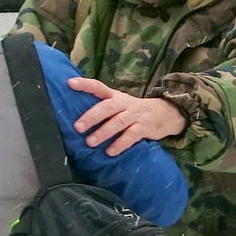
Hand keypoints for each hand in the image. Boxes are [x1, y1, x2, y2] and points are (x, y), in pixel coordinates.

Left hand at [67, 76, 185, 156]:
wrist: (166, 114)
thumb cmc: (134, 111)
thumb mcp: (120, 104)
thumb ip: (102, 107)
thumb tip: (76, 118)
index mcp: (115, 96)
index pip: (98, 87)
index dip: (85, 84)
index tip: (70, 83)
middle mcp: (124, 103)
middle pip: (107, 107)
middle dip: (92, 116)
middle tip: (78, 127)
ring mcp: (135, 115)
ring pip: (118, 122)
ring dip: (103, 132)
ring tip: (90, 142)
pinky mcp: (144, 127)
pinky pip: (131, 135)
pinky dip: (120, 144)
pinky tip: (110, 151)